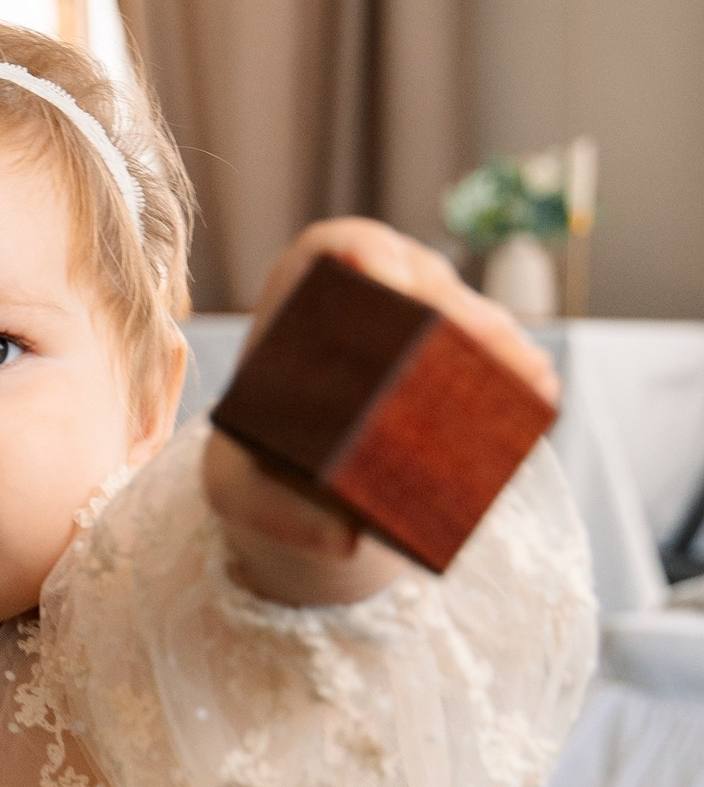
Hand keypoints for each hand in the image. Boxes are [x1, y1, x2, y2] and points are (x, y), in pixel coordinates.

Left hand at [205, 216, 558, 606]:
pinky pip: (495, 356)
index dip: (366, 250)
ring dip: (499, 340)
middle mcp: (368, 300)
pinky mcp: (458, 364)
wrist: (298, 493)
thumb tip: (343, 538)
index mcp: (300, 301)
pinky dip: (520, 370)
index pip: (337, 247)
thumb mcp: (245, 494)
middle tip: (477, 339)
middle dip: (452, 306)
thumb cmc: (258, 475)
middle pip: (419, 279)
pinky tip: (542, 392)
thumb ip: (277, 512)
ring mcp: (421, 328)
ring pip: (468, 315)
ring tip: (527, 376)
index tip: (384, 275)